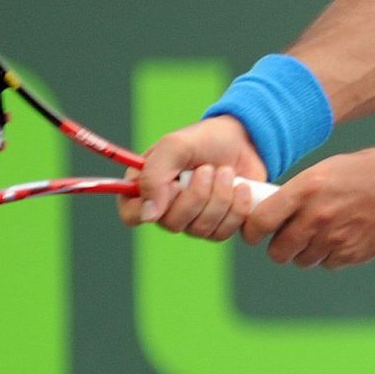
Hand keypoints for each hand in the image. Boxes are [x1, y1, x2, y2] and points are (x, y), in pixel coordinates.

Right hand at [117, 116, 267, 239]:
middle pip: (172, 224)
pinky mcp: (218, 227)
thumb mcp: (175, 145)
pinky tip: (241, 187)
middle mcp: (166, 209)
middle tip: (207, 169)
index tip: (173, 186)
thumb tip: (148, 215)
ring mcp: (192, 221)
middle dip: (197, 194)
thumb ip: (155, 175)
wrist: (243, 140)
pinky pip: (223, 233)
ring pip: (201, 230)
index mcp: (146, 187)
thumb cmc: (203, 140)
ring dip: (219, 197)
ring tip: (226, 172)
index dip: (149, 207)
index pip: (131, 215)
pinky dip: (237, 208)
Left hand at [243, 146, 374, 268]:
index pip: (260, 222)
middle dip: (279, 244)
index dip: (252, 230)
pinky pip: (326, 264)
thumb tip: (271, 212)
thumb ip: (298, 192)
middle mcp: (317, 217)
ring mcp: (335, 239)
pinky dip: (328, 255)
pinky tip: (341, 235)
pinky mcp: (352, 255)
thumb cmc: (369, 171)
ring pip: (301, 260)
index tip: (255, 231)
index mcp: (306, 188)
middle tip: (288, 233)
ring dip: (304, 250)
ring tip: (321, 231)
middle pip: (277, 251)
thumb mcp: (327, 169)